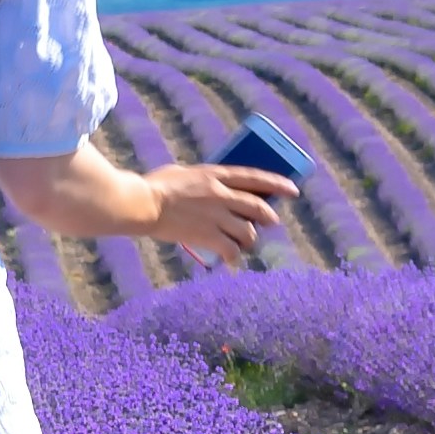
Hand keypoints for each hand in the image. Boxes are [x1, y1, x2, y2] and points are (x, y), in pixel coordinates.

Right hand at [119, 161, 297, 261]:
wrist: (141, 204)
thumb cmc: (155, 187)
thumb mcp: (183, 173)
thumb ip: (201, 180)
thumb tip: (209, 187)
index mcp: (215, 175)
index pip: (255, 178)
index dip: (277, 184)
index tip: (293, 190)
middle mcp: (221, 195)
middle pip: (257, 207)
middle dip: (268, 217)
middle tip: (272, 222)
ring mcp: (215, 216)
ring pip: (248, 231)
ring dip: (249, 239)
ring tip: (244, 244)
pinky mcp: (207, 236)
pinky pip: (231, 250)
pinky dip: (233, 257)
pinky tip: (230, 260)